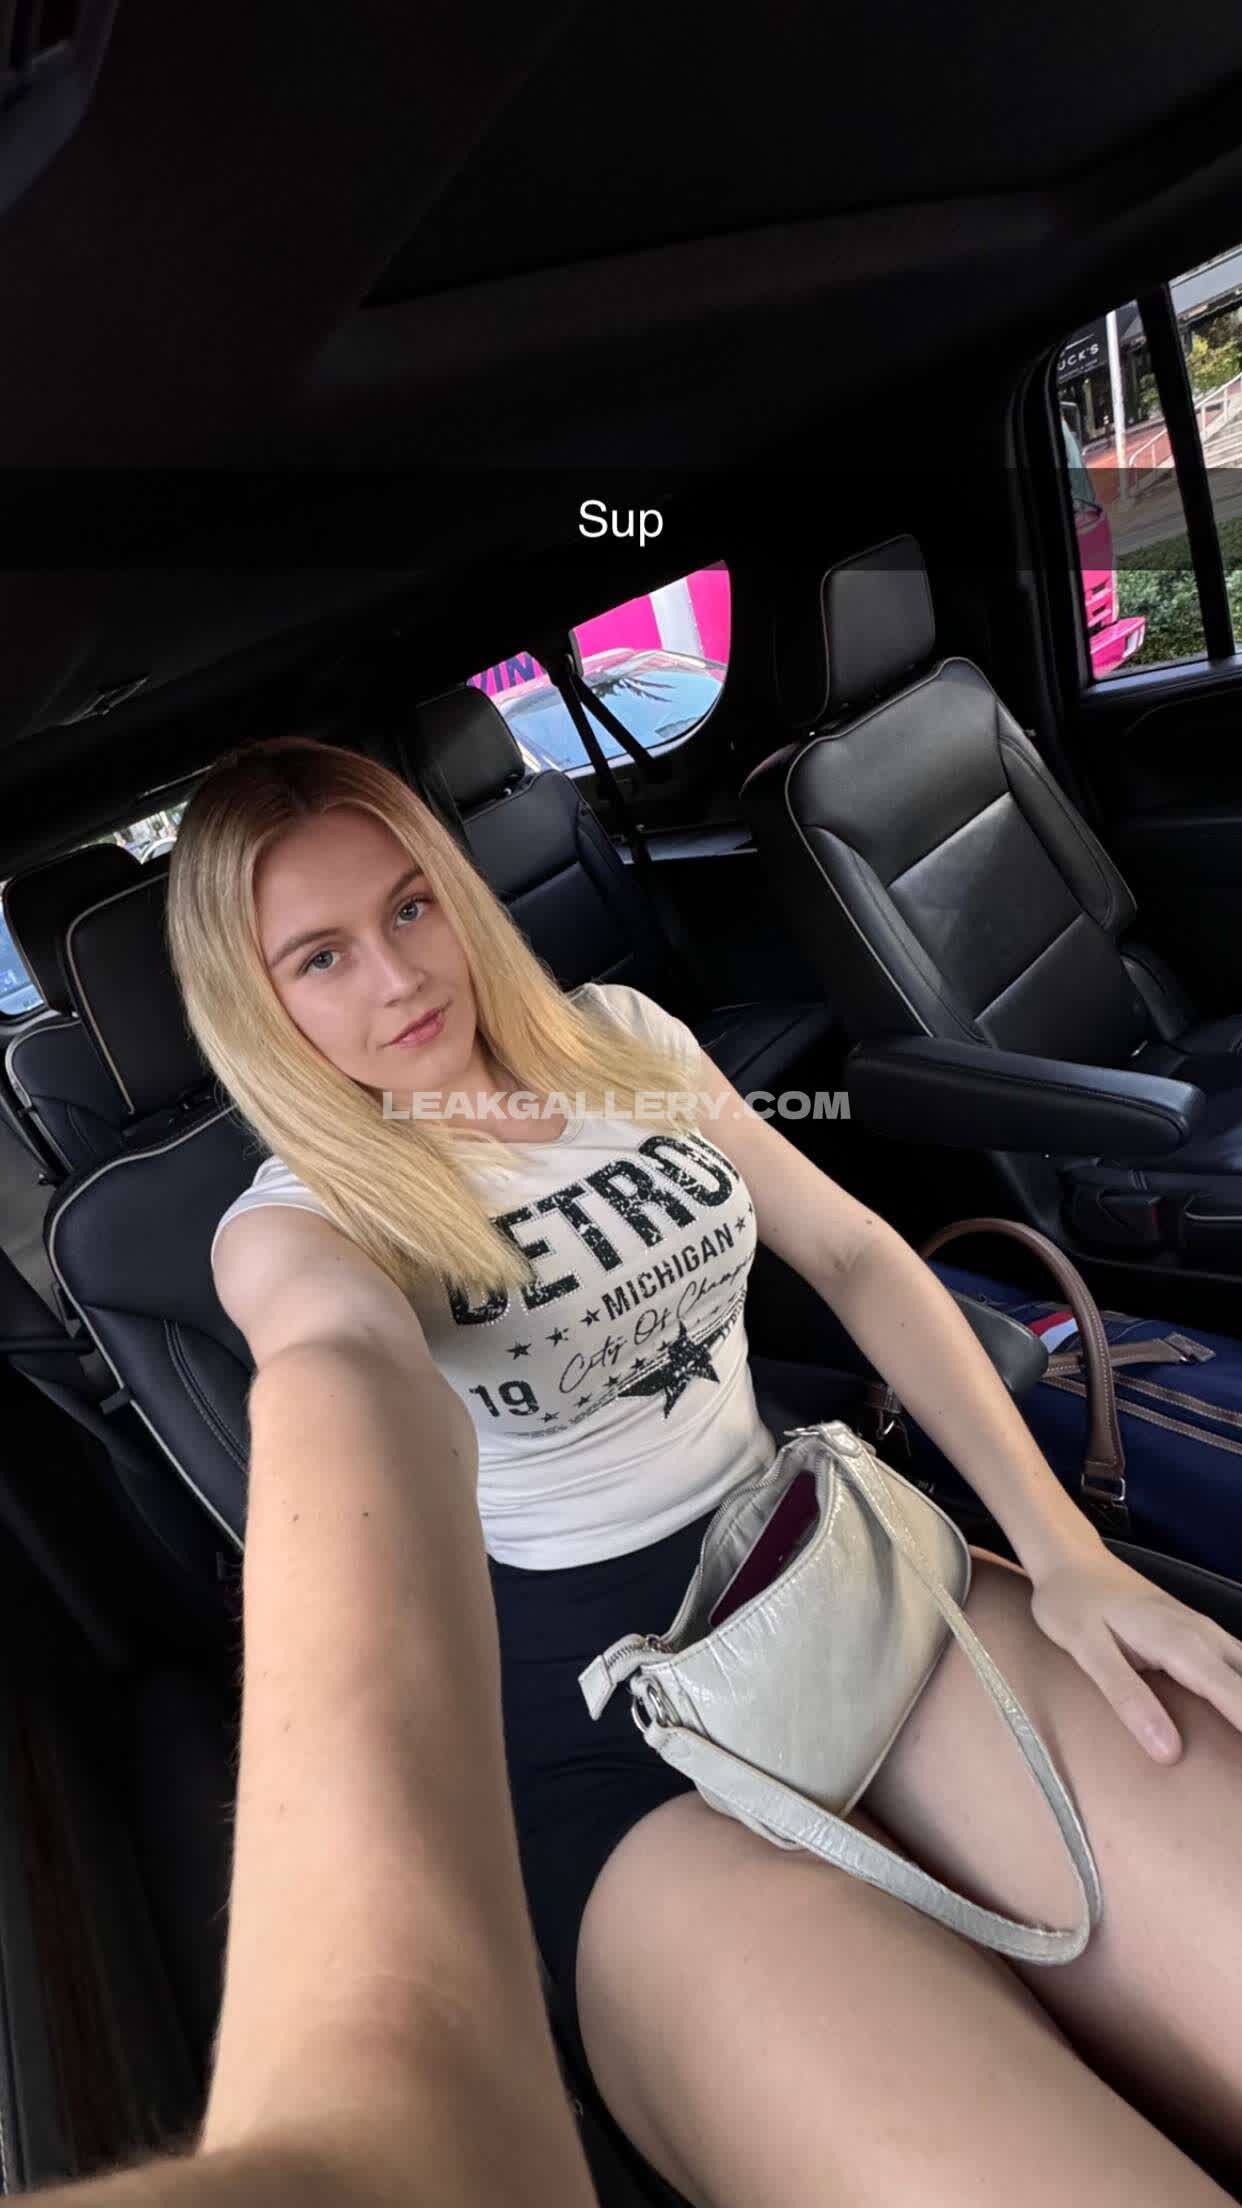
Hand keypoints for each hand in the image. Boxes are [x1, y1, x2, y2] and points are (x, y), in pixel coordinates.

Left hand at [1029, 1545, 1241, 1763]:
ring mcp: (1205, 1631)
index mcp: (1182, 1645)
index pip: (1239, 1699)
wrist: (1069, 1558)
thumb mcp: (1088, 1651)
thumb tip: (1169, 1753)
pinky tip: (1237, 1712)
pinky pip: (1239, 1664)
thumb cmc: (1072, 1603)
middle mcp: (1204, 1636)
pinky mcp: (1198, 1633)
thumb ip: (1128, 1699)